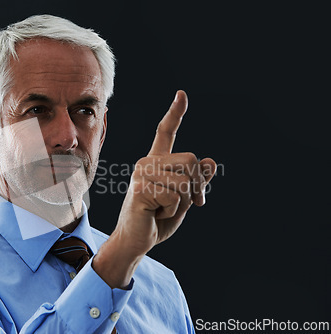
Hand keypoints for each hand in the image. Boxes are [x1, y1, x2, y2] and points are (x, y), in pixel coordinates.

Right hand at [93, 90, 216, 287]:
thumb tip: (209, 161)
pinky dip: (171, 211)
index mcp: (157, 162)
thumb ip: (196, 181)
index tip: (182, 94)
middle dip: (197, 187)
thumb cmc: (158, 220)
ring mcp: (141, 174)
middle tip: (186, 204)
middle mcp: (147, 162)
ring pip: (185, 181)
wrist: (136, 241)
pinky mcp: (140, 189)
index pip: (165, 133)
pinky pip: (174, 196)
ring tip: (163, 209)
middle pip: (192, 161)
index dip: (175, 114)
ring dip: (183, 202)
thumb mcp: (184, 199)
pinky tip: (155, 214)